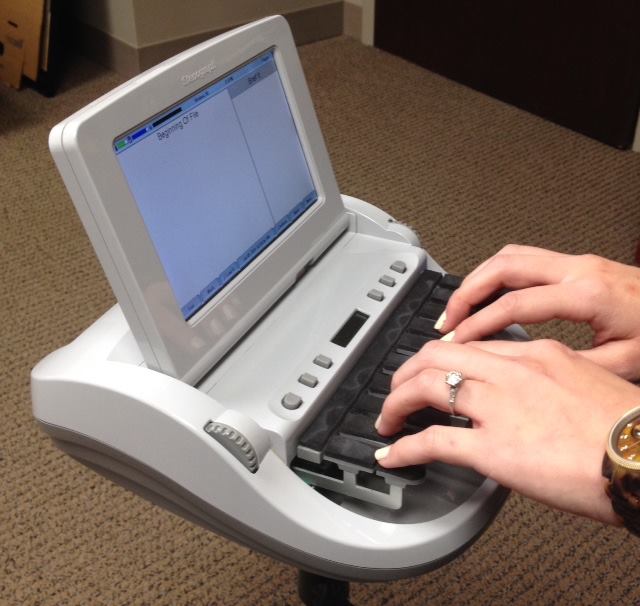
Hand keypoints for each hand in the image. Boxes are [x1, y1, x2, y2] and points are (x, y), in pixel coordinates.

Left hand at [375, 338, 639, 523]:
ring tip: (387, 417)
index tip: (432, 369)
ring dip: (397, 402)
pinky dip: (403, 447)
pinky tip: (391, 454)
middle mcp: (512, 372)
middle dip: (408, 370)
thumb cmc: (629, 428)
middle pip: (438, 355)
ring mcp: (500, 407)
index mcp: (538, 354)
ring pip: (427, 387)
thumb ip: (550, 381)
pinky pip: (432, 441)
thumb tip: (528, 397)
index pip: (472, 346)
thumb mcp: (589, 383)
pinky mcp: (494, 448)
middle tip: (398, 387)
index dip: (442, 357)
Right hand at [437, 244, 639, 379]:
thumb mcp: (625, 363)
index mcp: (587, 295)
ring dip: (479, 279)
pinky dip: (498, 275)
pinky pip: (524, 259)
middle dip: (467, 292)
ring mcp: (577, 262)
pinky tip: (490, 295)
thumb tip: (529, 370)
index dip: (479, 324)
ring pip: (511, 256)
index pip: (515, 304)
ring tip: (459, 307)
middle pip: (504, 266)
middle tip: (446, 321)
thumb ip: (574, 365)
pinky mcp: (578, 264)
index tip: (457, 343)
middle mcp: (577, 270)